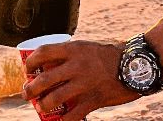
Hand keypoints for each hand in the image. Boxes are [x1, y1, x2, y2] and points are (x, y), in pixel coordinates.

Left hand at [21, 40, 139, 120]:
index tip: (28, 70)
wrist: (135, 65)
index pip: (42, 53)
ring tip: (40, 106)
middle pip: (43, 79)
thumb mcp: (87, 48)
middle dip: (30, 89)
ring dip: (42, 105)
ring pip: (53, 99)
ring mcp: (84, 84)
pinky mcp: (93, 100)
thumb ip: (70, 56)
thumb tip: (49, 67)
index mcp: (73, 49)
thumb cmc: (109, 56)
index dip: (30, 62)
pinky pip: (72, 115)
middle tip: (27, 93)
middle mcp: (76, 66)